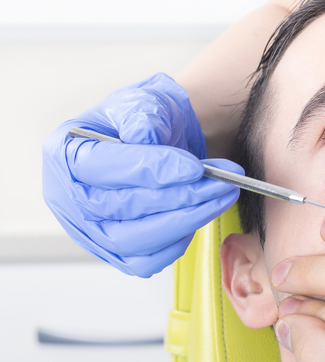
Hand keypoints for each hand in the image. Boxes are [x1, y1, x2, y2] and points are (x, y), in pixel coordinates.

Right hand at [42, 73, 241, 276]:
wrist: (162, 139)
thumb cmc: (146, 120)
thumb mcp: (143, 100)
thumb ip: (141, 114)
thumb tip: (143, 137)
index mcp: (65, 154)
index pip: (102, 167)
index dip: (151, 169)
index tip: (194, 168)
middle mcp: (69, 198)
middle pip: (120, 208)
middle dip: (179, 196)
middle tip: (221, 183)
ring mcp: (91, 231)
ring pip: (134, 242)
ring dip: (186, 221)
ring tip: (222, 195)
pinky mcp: (116, 253)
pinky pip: (146, 261)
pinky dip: (177, 242)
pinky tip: (200, 215)